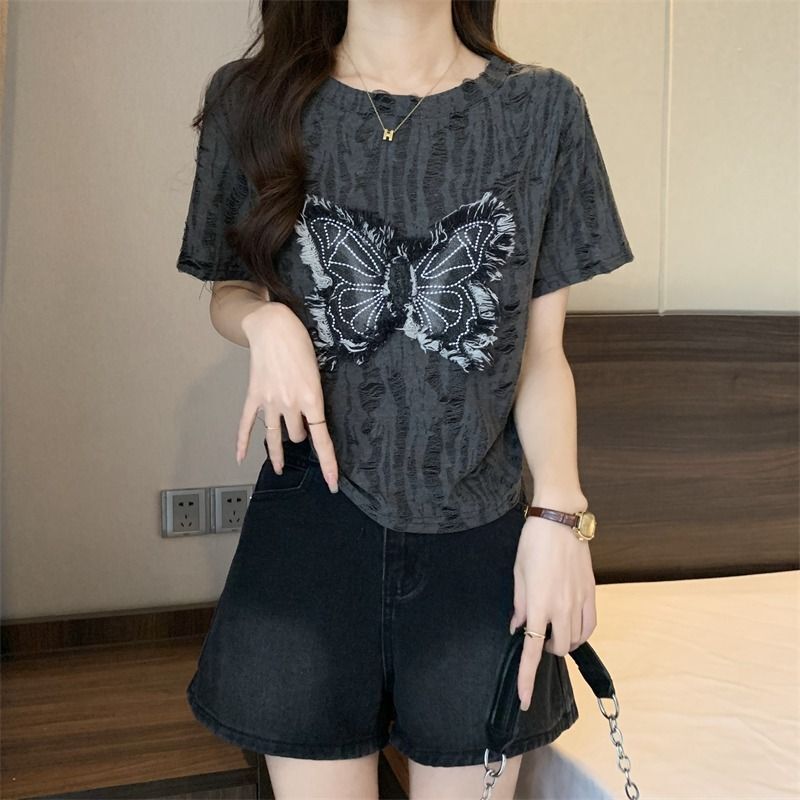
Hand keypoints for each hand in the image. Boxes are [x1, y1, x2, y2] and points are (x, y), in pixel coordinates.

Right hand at [235, 302, 339, 492]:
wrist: (273, 326)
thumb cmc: (300, 343)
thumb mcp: (317, 371)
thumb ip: (314, 397)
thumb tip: (312, 415)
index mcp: (312, 399)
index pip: (322, 440)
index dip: (328, 464)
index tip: (332, 483)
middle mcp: (290, 405)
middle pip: (297, 437)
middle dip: (300, 436)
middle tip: (302, 429)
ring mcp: (269, 402)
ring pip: (274, 437)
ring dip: (277, 452)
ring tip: (279, 468)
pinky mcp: (253, 396)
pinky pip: (246, 424)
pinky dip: (242, 442)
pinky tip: (240, 458)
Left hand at [509, 516, 596, 710]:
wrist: (561, 520)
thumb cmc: (533, 543)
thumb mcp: (517, 573)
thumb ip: (519, 604)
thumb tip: (518, 627)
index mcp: (538, 604)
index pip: (531, 650)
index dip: (526, 677)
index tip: (523, 699)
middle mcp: (561, 608)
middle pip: (558, 649)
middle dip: (545, 651)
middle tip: (536, 636)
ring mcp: (579, 601)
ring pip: (575, 640)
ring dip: (562, 641)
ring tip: (551, 627)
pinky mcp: (591, 593)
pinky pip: (589, 625)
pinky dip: (580, 632)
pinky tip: (570, 624)